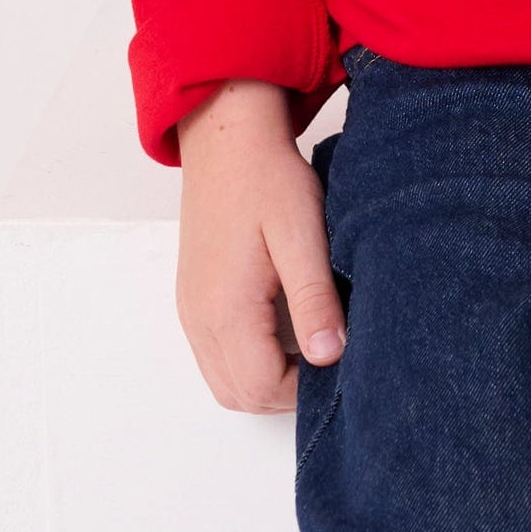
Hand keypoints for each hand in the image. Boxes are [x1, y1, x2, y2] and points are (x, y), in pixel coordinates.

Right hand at [173, 79, 346, 413]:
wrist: (227, 137)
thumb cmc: (267, 178)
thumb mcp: (301, 234)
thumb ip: (314, 299)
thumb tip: (329, 357)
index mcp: (226, 307)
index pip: (261, 387)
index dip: (303, 388)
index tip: (339, 361)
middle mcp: (199, 318)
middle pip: (238, 394)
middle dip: (284, 393)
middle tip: (327, 359)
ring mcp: (191, 309)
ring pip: (224, 379)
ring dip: (265, 379)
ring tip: (310, 346)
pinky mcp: (193, 297)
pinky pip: (214, 353)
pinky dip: (246, 360)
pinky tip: (281, 331)